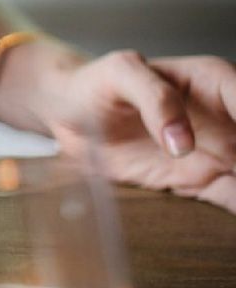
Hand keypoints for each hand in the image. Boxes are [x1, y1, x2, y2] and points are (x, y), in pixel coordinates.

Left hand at [44, 51, 235, 211]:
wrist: (68, 112)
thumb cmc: (96, 82)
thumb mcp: (120, 74)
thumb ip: (154, 98)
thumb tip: (182, 142)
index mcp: (215, 82)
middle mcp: (227, 118)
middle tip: (235, 176)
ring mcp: (217, 152)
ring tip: (235, 192)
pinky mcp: (199, 180)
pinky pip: (232, 198)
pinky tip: (234, 213)